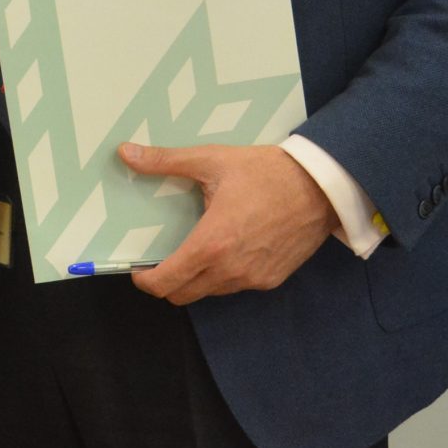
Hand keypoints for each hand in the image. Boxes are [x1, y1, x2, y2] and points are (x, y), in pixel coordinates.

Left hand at [121, 141, 339, 305]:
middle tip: (162, 260)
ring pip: (210, 292)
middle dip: (166, 282)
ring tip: (195, 249)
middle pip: (183, 295)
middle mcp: (230, 270)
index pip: (165, 283)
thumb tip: (125, 153)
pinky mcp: (272, 280)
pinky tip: (227, 249)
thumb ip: (165, 161)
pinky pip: (236, 287)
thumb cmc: (266, 172)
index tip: (138, 270)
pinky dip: (223, 276)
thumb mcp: (212, 160)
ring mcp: (253, 279)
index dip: (145, 281)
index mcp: (211, 244)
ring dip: (196, 279)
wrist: (321, 186)